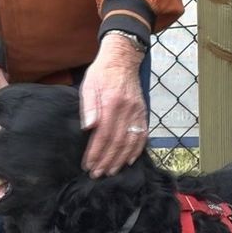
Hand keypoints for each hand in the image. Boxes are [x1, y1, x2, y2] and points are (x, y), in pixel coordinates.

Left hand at [80, 33, 147, 176]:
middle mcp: (126, 110)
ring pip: (130, 142)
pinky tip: (128, 160)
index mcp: (111, 103)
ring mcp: (137, 112)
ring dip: (120, 159)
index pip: (103, 135)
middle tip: (97, 173)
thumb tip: (88, 127)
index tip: (89, 164)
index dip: (96, 153)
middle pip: (117, 142)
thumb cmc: (102, 73)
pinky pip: (142, 135)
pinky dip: (136, 150)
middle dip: (107, 160)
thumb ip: (89, 107)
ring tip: (111, 171)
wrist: (122, 59)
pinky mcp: (143, 113)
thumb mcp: (88, 86)